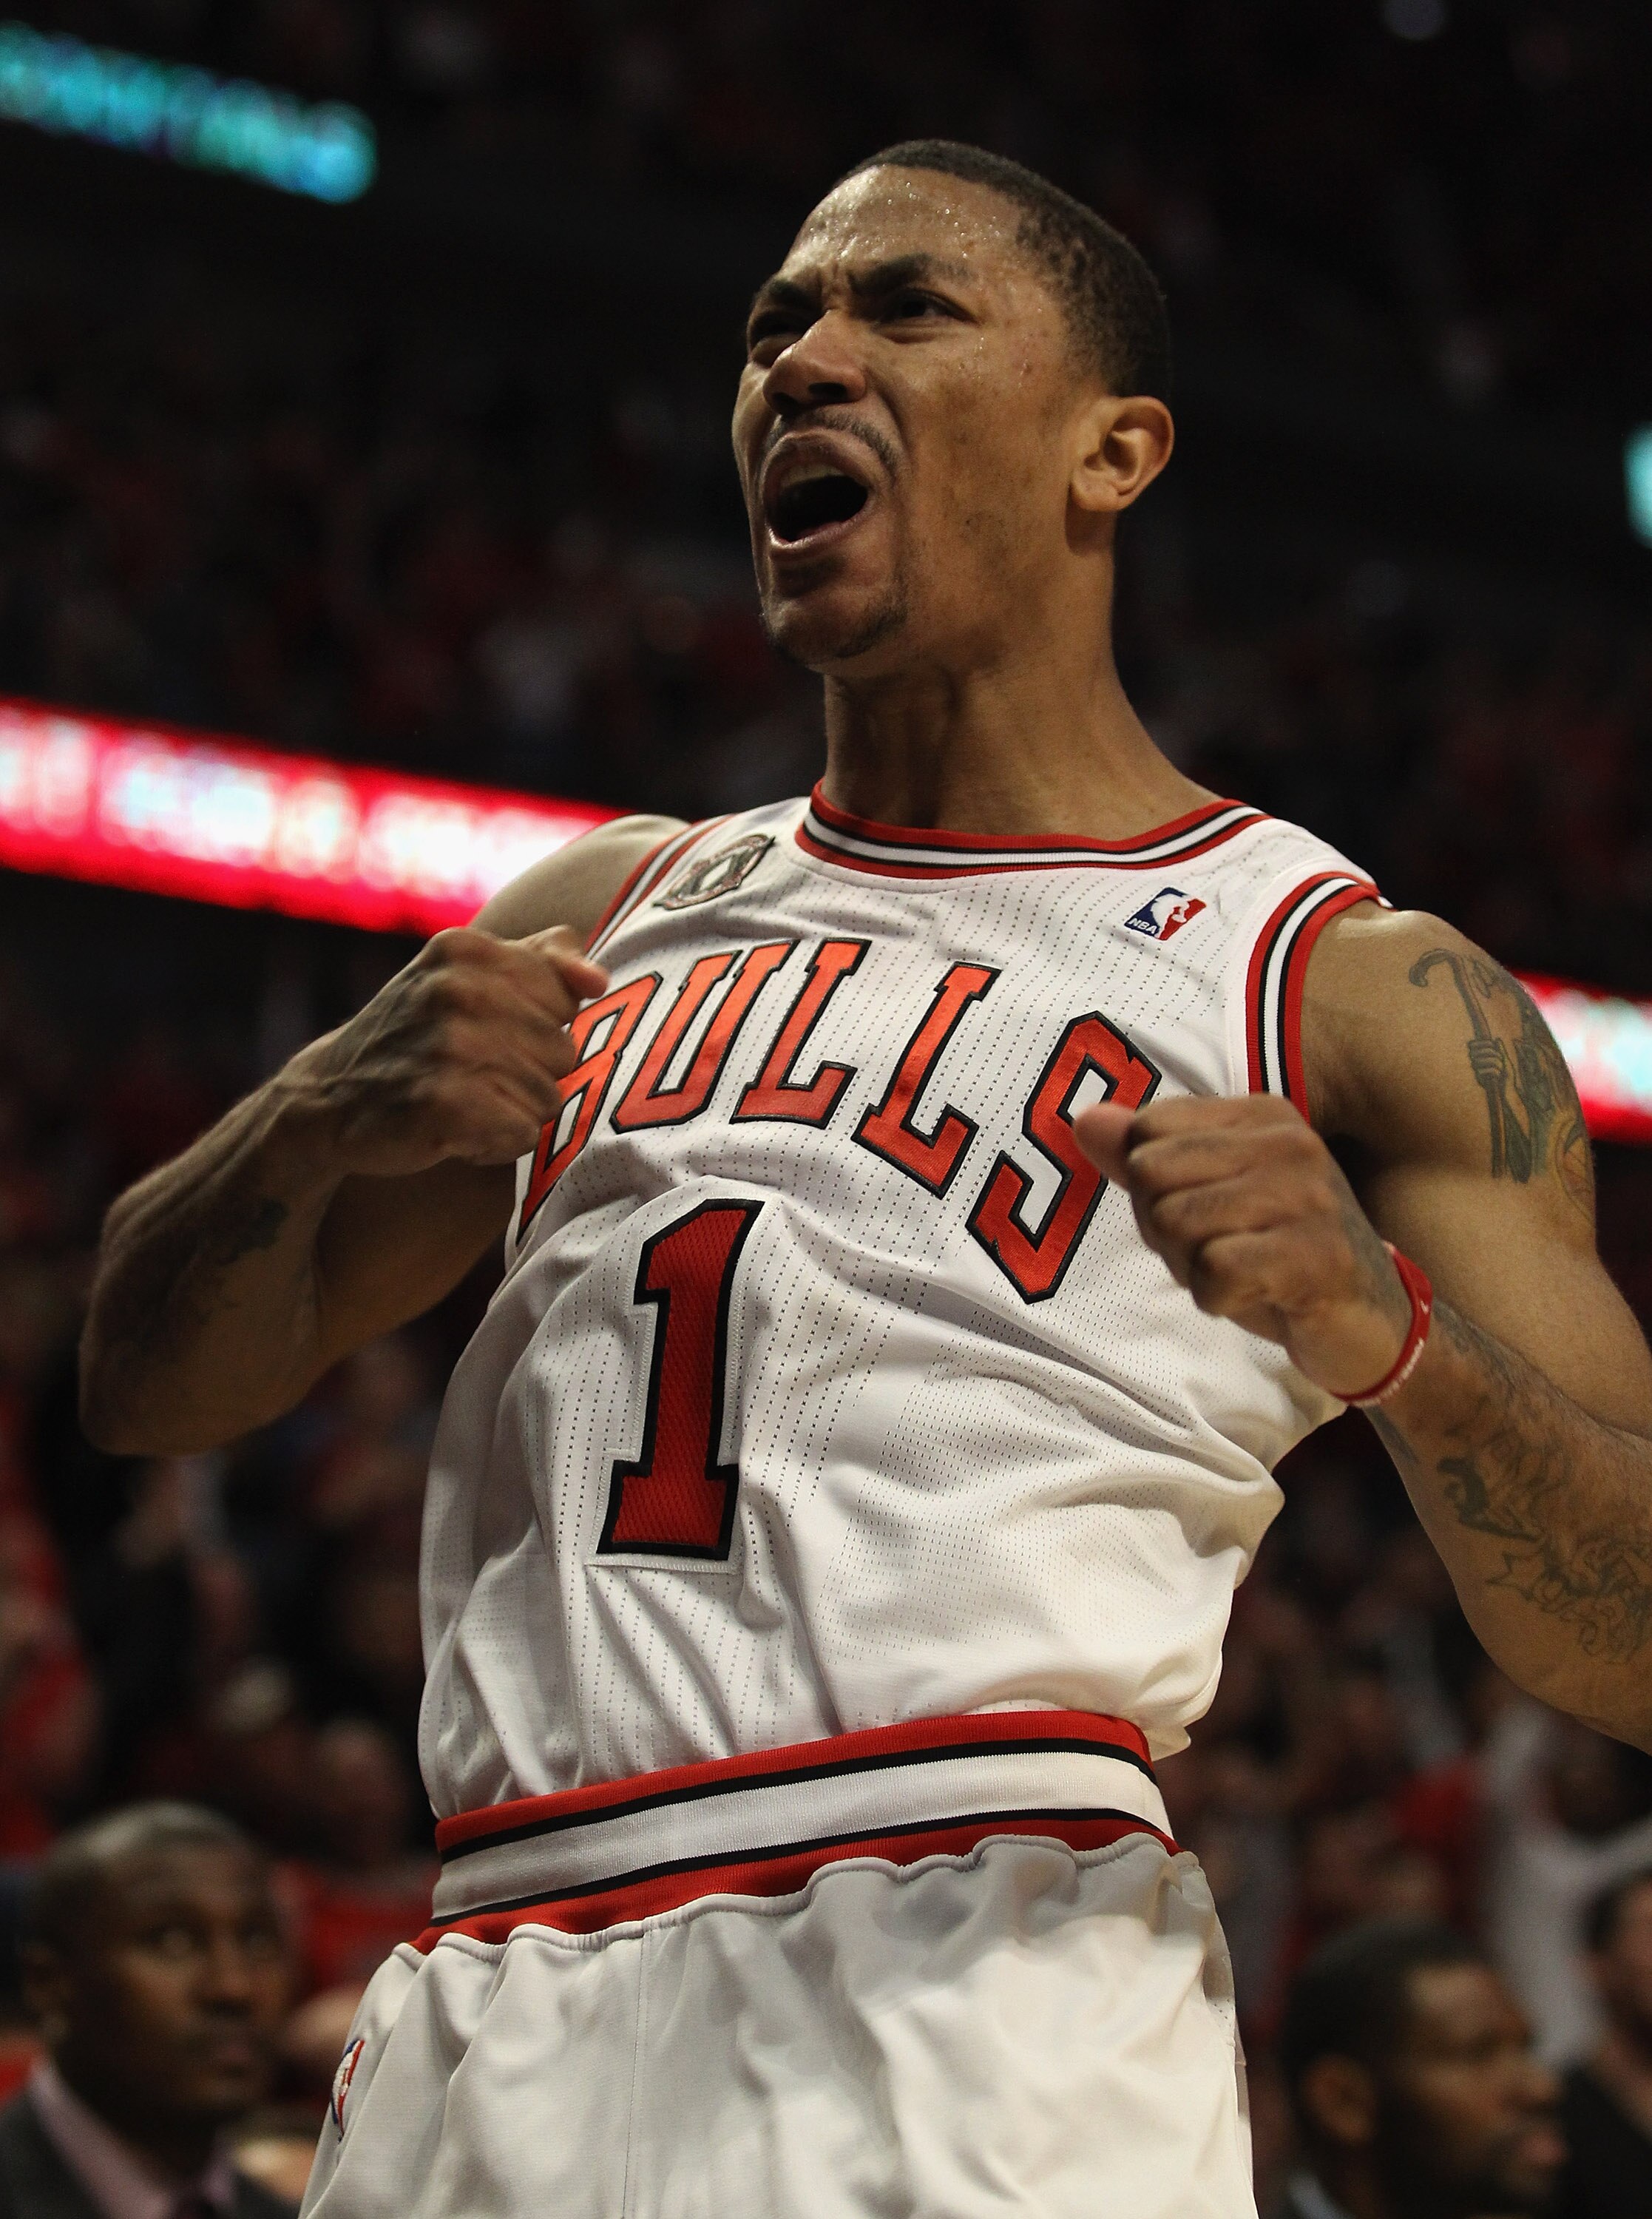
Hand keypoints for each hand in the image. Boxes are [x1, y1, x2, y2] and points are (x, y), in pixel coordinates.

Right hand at [283, 926, 607, 1177]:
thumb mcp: (466, 977)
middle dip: (529, 1075)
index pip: (566, 999)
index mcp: (466, 949)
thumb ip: (542, 960)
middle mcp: (456, 989)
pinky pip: (523, 1133)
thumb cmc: (417, 1037)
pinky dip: (496, 1144)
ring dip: (513, 1112)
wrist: (328, 1097)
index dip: (537, 1028)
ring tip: (465, 1101)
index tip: (489, 1033)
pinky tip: (457, 1131)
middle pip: (564, 1051)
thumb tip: (596, 980)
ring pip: (549, 1097)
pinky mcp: (440, 1102)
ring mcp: (447, 1044)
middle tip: (472, 1075)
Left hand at [1074, 1095, 1412, 1400]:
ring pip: (1177, 1223)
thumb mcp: (1206, 1199)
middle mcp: (1289, 1143)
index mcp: (1262, 1115)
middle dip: (1166, 1230)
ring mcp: (1308, 1197)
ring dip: (1192, 1269)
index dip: (1153, 1188)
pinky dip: (1217, 1298)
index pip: (1147, 1131)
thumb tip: (1084, 1120)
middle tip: (1222, 1252)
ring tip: (1243, 1273)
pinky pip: (1214, 1271)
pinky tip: (1258, 1296)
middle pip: (1152, 1176)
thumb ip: (1144, 1158)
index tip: (1207, 1215)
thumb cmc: (1277, 1255)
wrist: (1370, 1323)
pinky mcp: (1317, 1256)